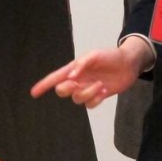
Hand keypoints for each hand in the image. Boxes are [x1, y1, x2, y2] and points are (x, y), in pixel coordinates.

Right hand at [30, 40, 147, 108]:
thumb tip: (70, 78)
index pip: (54, 78)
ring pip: (77, 99)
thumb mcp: (94, 55)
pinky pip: (90, 105)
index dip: (43, 85)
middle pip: (62, 91)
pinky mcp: (97, 96)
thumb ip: (81, 65)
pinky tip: (103, 91)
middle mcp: (77, 80)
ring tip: (100, 85)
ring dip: (88, 94)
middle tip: (77, 84)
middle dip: (68, 90)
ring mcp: (87, 88)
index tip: (33, 93)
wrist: (128, 64)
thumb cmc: (109, 56)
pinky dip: (96, 100)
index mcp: (73, 69)